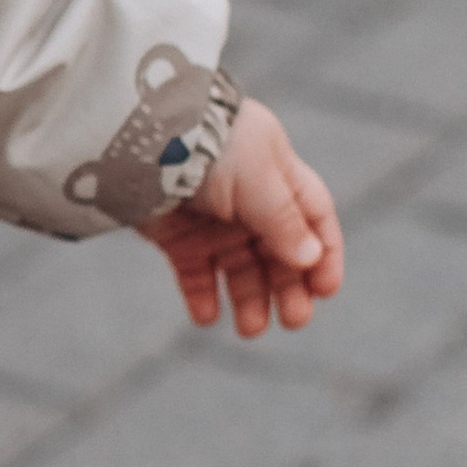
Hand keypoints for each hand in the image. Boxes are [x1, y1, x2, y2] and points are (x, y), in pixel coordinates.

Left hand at [146, 94, 341, 337]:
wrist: (140, 136)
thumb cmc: (208, 146)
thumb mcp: (257, 179)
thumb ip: (283, 220)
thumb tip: (310, 259)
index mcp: (278, 177)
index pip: (313, 220)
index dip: (324, 255)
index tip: (325, 290)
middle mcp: (249, 201)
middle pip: (280, 254)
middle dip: (289, 288)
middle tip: (294, 321)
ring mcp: (212, 220)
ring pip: (240, 270)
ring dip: (249, 300)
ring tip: (250, 330)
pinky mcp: (177, 237)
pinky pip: (195, 274)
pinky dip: (202, 298)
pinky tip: (207, 319)